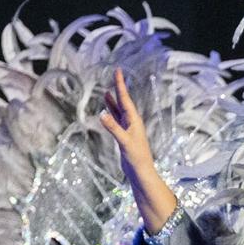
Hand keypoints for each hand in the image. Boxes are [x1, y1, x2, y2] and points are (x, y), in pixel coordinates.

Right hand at [98, 68, 177, 231]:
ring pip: (119, 111)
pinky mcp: (124, 136)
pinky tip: (108, 111)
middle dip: (119, 88)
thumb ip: (113, 128)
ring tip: (109, 91)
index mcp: (134, 121)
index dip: (120, 85)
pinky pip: (117, 120)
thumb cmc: (136, 158)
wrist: (141, 173)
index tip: (118, 71)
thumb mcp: (124, 142)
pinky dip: (112, 113)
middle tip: (116, 74)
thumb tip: (102, 114)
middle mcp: (132, 122)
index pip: (125, 99)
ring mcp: (128, 129)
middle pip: (123, 101)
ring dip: (114, 101)